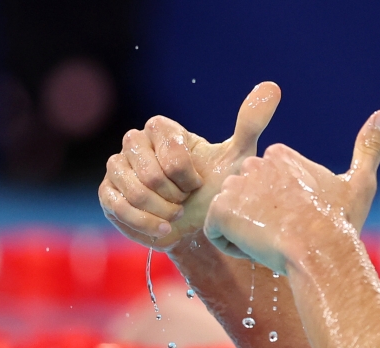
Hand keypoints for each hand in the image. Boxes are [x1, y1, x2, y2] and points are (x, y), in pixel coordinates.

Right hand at [98, 82, 280, 250]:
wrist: (199, 226)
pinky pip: (119, 207)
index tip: (199, 183)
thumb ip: (251, 123)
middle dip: (175, 195)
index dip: (187, 175)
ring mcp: (117, 167)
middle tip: (187, 199)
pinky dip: (146, 223)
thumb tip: (272, 88)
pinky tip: (165, 228)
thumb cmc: (217, 189)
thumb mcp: (238, 158)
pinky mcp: (107, 193)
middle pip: (151, 175)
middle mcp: (134, 143)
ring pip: (135, 192)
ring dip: (163, 210)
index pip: (170, 152)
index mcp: (160, 129)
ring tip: (177, 213)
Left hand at [203, 110, 379, 272]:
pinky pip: (216, 233)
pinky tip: (258, 248)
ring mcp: (234, 186)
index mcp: (281, 156)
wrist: (322, 252)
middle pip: (248, 203)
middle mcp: (253, 163)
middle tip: (289, 235)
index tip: (303, 223)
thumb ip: (369, 147)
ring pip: (232, 217)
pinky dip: (233, 246)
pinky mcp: (220, 210)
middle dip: (263, 222)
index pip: (268, 191)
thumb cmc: (342, 223)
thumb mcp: (360, 184)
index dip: (283, 213)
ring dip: (248, 234)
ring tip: (275, 242)